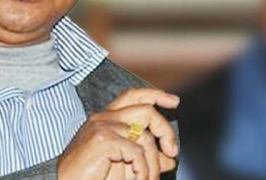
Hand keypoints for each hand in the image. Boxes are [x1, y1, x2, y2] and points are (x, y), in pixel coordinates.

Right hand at [57, 89, 178, 179]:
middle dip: (165, 131)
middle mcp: (104, 117)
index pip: (133, 95)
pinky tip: (138, 179)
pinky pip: (136, 152)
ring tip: (149, 179)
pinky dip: (142, 169)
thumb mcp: (125, 165)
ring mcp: (103, 126)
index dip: (155, 94)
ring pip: (145, 137)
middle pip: (145, 111)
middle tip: (172, 151)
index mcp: (107, 119)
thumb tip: (169, 159)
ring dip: (153, 164)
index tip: (174, 102)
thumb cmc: (92, 176)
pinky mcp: (103, 140)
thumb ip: (145, 158)